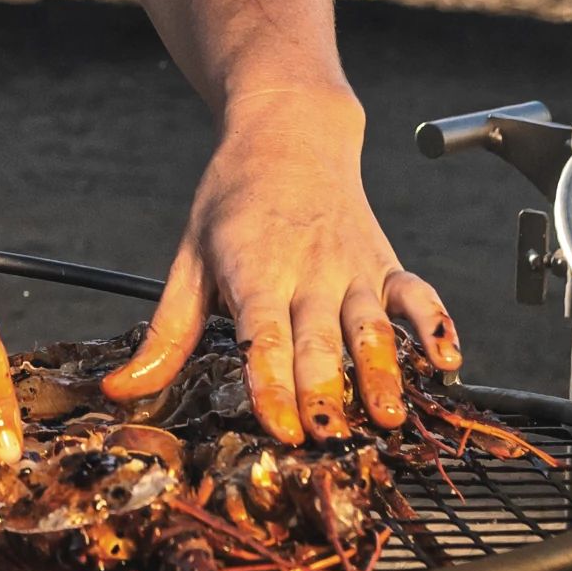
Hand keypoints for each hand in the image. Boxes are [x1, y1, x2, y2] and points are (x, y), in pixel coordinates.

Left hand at [104, 91, 457, 443]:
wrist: (290, 131)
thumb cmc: (233, 199)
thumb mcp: (189, 258)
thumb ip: (164, 333)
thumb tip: (121, 391)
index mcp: (254, 270)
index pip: (263, 336)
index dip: (273, 383)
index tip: (282, 428)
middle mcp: (309, 271)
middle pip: (319, 340)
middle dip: (327, 392)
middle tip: (332, 439)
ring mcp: (353, 268)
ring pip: (372, 325)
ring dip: (385, 372)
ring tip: (392, 417)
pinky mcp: (386, 263)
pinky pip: (416, 295)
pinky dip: (437, 325)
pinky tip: (449, 362)